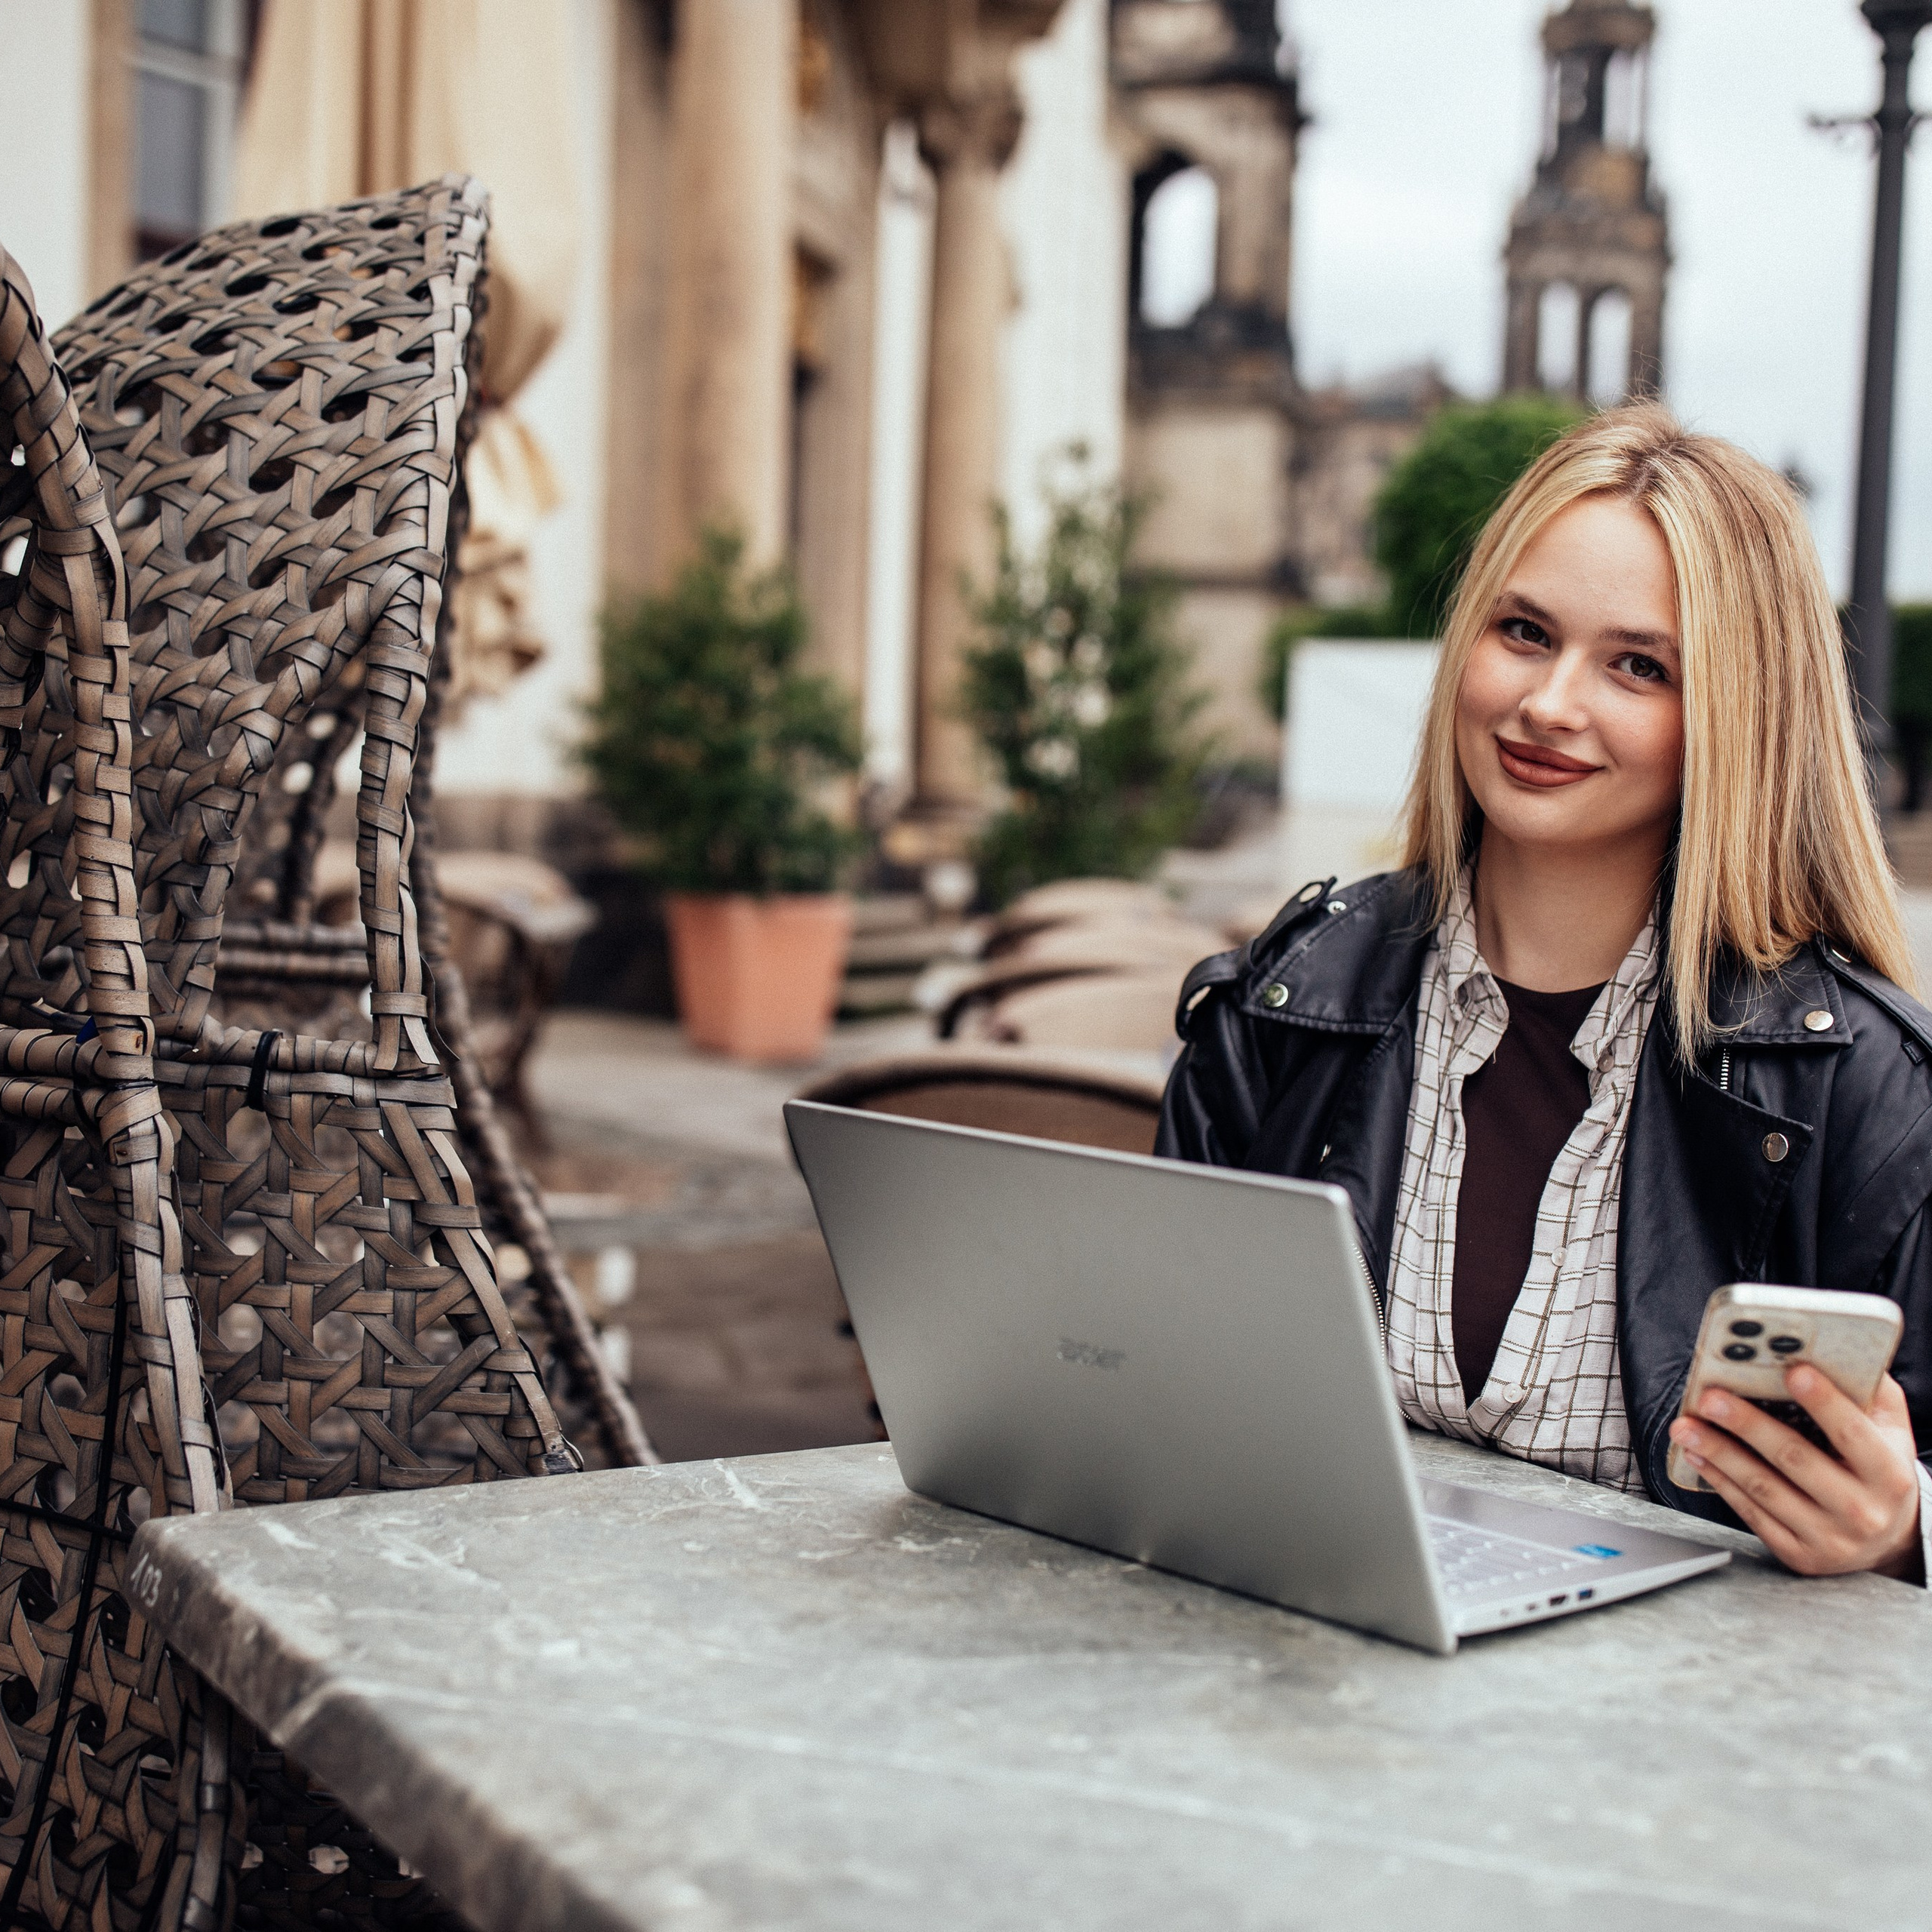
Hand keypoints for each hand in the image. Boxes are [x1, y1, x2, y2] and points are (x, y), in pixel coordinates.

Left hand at [1668, 1368, 1922, 1578]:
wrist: (1887, 1544)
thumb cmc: (1880, 1474)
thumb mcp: (1890, 1434)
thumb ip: (1871, 1393)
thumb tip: (1841, 1349)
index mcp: (1889, 1475)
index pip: (1853, 1433)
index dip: (1824, 1402)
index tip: (1792, 1370)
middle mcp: (1861, 1511)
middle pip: (1795, 1459)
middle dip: (1747, 1424)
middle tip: (1712, 1397)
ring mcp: (1828, 1537)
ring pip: (1763, 1488)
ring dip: (1719, 1452)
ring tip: (1687, 1425)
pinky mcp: (1797, 1553)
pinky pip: (1751, 1513)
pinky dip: (1719, 1480)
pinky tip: (1698, 1455)